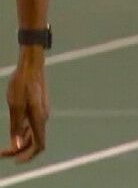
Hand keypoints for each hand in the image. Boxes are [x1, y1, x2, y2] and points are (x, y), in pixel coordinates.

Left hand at [2, 49, 47, 163]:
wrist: (31, 66)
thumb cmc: (22, 83)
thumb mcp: (15, 106)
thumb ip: (16, 127)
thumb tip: (16, 147)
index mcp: (39, 118)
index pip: (38, 145)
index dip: (27, 156)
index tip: (13, 161)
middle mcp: (43, 117)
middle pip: (35, 142)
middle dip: (20, 151)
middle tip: (2, 154)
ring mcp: (41, 113)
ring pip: (33, 135)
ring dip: (20, 144)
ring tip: (4, 148)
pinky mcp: (38, 108)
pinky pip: (32, 126)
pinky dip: (23, 134)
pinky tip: (13, 133)